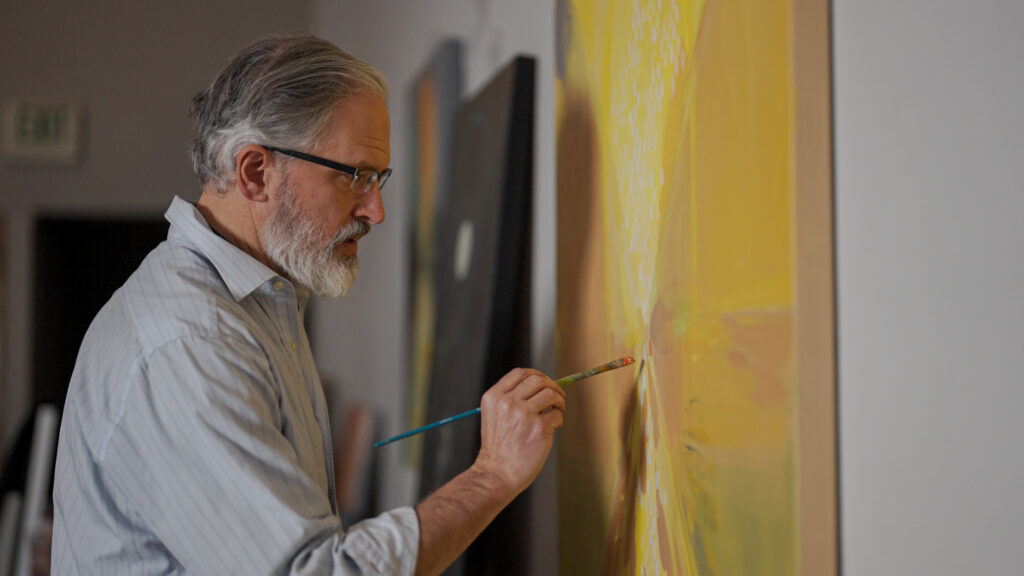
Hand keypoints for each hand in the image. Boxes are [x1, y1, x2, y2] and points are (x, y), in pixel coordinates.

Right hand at [473, 368, 565, 496]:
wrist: (496, 473)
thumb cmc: (498, 447)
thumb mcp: (494, 415)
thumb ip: (510, 399)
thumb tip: (540, 385)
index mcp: (494, 397)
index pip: (519, 373)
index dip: (536, 374)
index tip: (544, 381)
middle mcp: (507, 402)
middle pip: (537, 380)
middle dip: (552, 385)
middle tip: (558, 395)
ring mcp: (524, 414)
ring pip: (550, 394)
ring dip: (559, 400)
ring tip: (558, 410)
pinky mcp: (539, 428)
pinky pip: (557, 415)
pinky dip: (558, 419)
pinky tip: (552, 427)